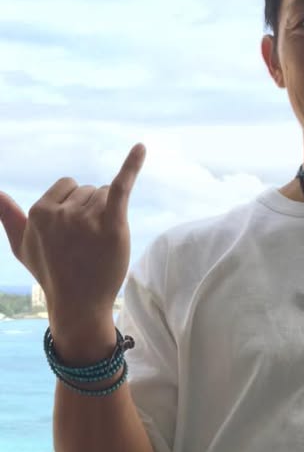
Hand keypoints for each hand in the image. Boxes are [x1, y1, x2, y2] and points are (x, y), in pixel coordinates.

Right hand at [0, 144, 145, 328]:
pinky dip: (132, 165)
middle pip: (89, 190)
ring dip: (107, 213)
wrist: (80, 303)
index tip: (70, 232)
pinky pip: (122, 186)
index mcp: (39, 212)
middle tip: (85, 243)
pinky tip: (141, 148)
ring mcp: (87, 218)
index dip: (73, 206)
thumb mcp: (23, 246)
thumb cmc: (52, 272)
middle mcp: (62, 212)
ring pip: (107, 193)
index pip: (68, 185)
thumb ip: (9, 218)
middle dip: (90, 211)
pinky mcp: (112, 224)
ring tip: (98, 242)